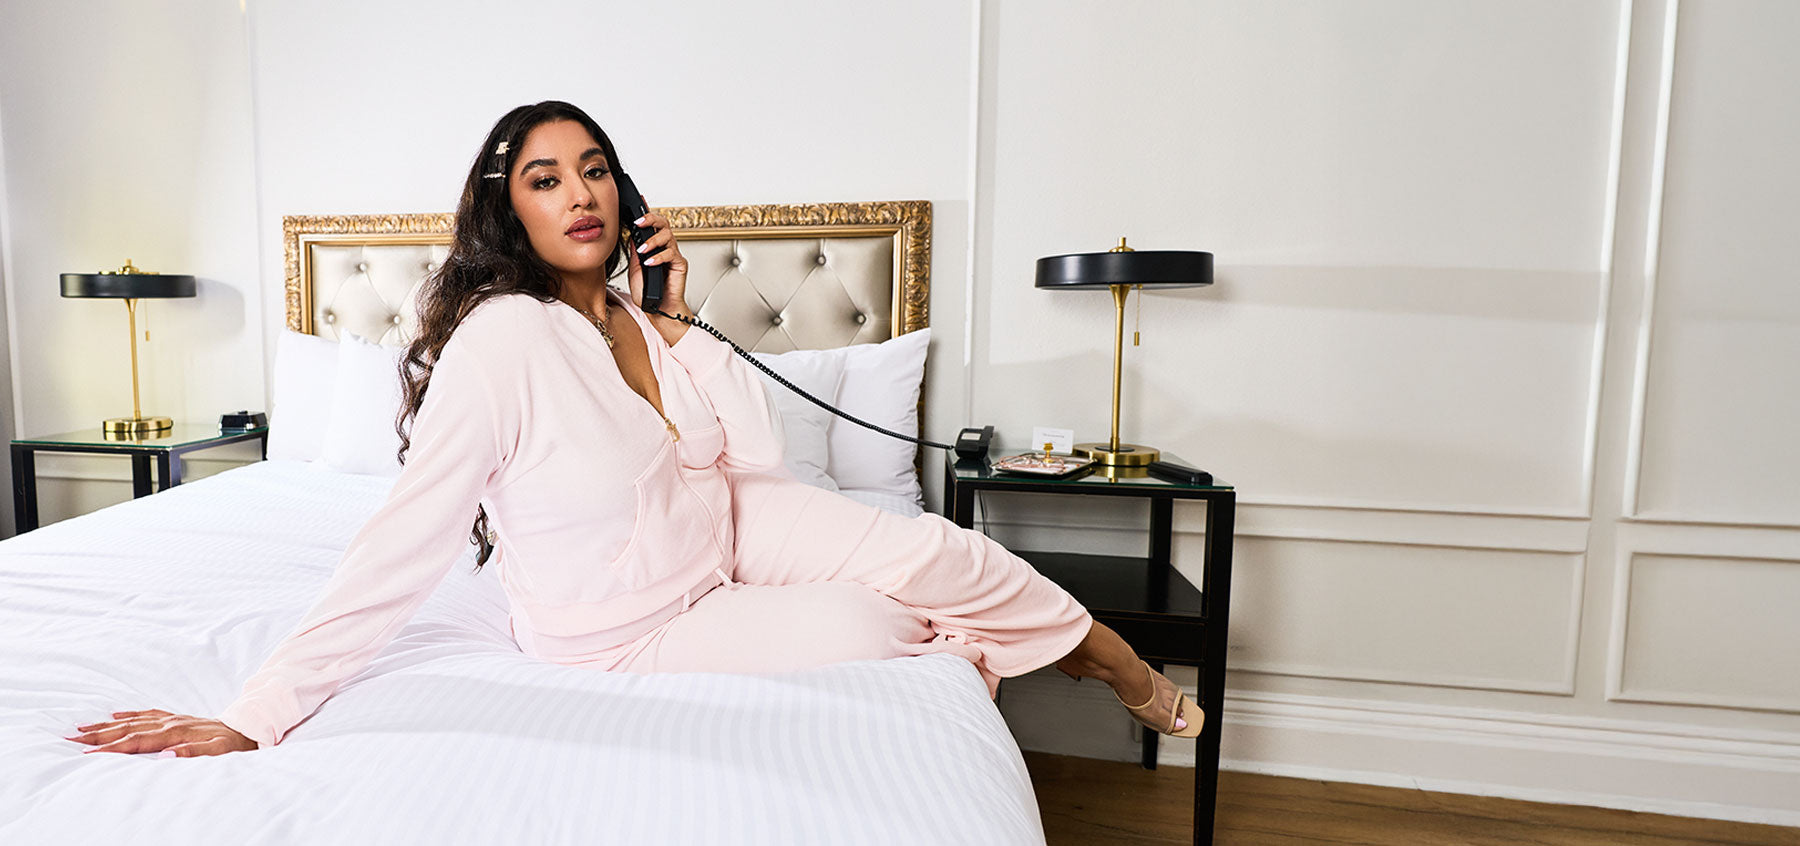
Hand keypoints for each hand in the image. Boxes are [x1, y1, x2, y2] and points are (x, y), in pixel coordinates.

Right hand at [67, 709, 257, 756]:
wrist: (248, 729)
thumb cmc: (233, 745)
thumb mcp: (219, 752)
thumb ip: (193, 753)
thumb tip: (166, 755)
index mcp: (176, 733)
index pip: (137, 741)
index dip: (112, 747)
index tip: (88, 752)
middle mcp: (170, 723)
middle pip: (127, 728)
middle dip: (98, 734)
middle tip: (70, 737)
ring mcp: (171, 718)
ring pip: (132, 720)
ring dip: (106, 724)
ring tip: (81, 727)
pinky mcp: (175, 717)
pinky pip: (147, 714)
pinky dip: (129, 714)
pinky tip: (114, 715)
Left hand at [624, 200, 693, 339]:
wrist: (659, 310)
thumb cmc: (648, 293)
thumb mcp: (635, 270)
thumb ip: (635, 253)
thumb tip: (632, 236)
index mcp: (654, 247)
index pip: (651, 226)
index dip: (646, 213)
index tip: (639, 202)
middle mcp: (665, 248)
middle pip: (663, 224)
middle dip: (651, 219)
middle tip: (639, 222)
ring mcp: (673, 256)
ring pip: (668, 236)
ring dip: (653, 241)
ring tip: (643, 251)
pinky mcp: (680, 265)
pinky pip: (672, 254)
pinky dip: (659, 257)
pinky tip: (650, 262)